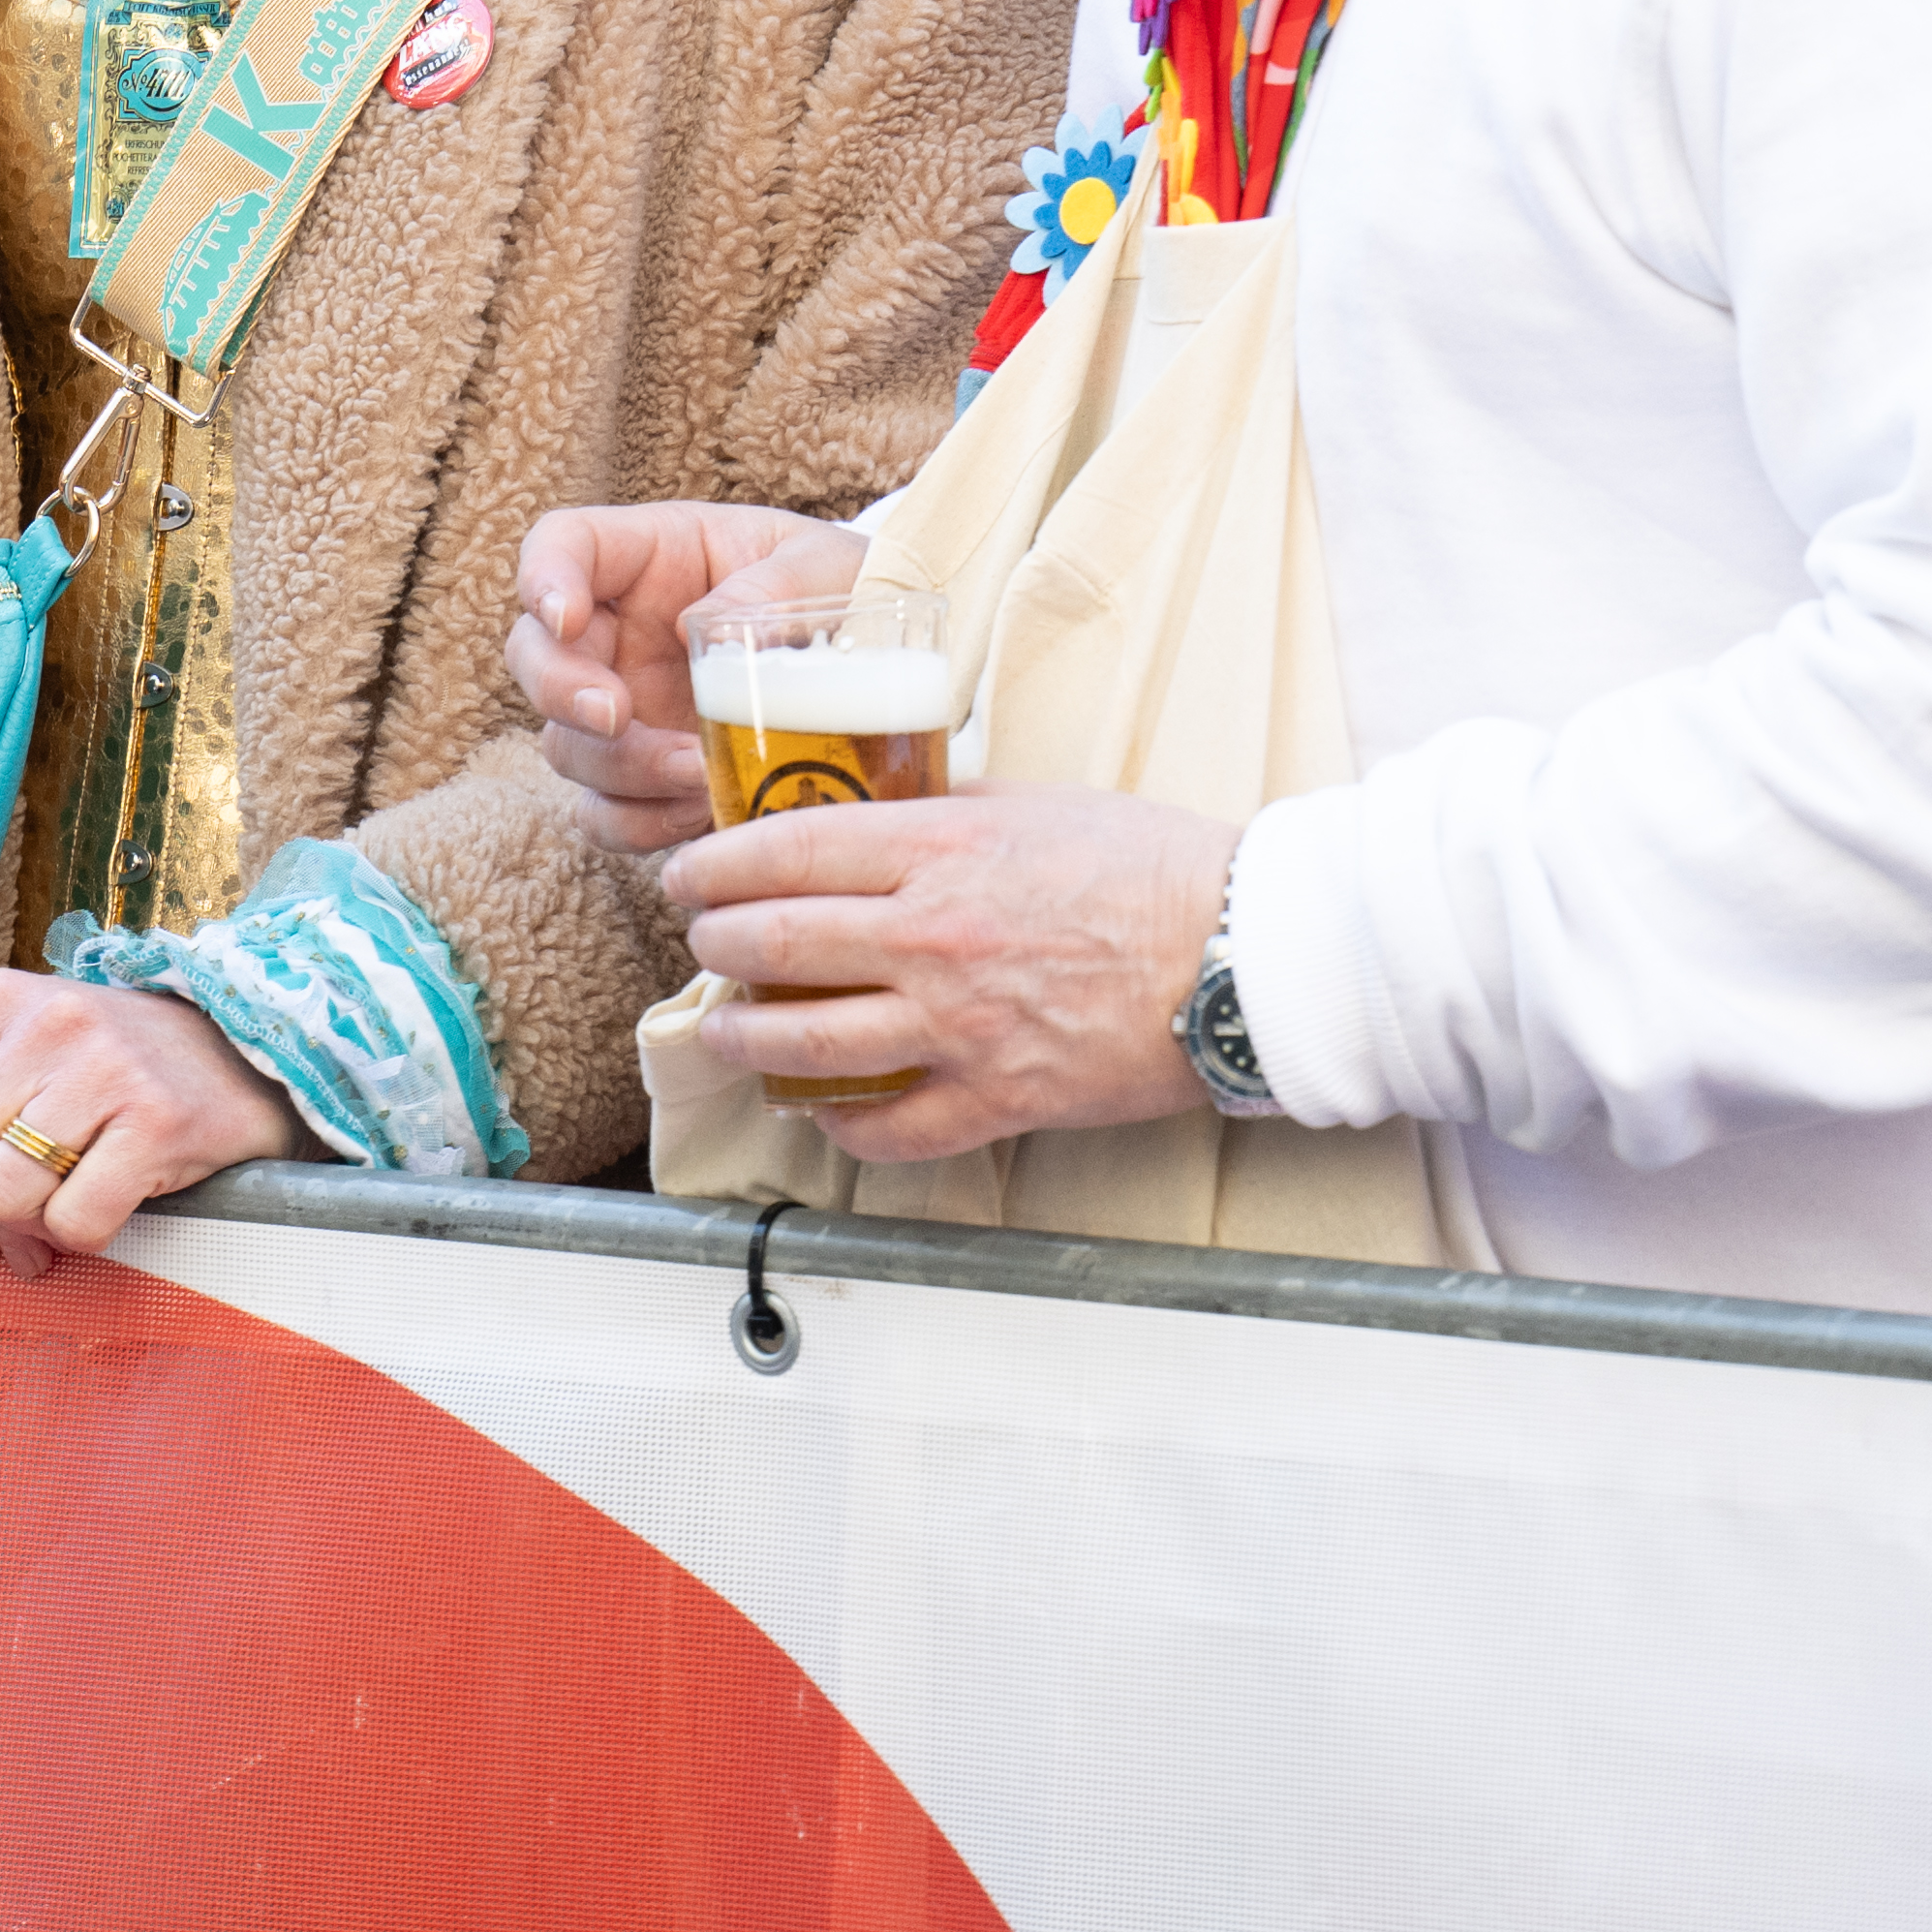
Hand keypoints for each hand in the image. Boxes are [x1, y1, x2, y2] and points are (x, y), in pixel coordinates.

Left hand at [0, 967, 296, 1274]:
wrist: (245, 1058)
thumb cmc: (109, 1077)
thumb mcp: (9, 1075)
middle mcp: (47, 1020)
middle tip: (24, 1224)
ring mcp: (105, 1067)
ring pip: (3, 1195)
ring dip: (33, 1228)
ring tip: (66, 1209)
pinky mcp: (159, 1120)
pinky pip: (77, 1220)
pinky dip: (89, 1235)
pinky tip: (114, 1202)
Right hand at [510, 499, 858, 851]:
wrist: (874, 665)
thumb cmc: (840, 590)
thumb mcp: (826, 566)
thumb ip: (773, 583)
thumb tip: (705, 624)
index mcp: (652, 557)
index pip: (563, 545)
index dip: (543, 578)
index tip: (566, 618)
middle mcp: (620, 633)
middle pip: (534, 653)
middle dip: (562, 689)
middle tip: (616, 716)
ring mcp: (627, 708)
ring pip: (566, 743)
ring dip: (617, 767)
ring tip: (695, 773)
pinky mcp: (647, 777)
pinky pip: (606, 811)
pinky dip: (636, 824)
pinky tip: (692, 815)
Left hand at [656, 780, 1232, 1151]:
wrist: (1241, 953)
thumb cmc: (1156, 868)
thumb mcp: (1036, 802)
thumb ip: (946, 810)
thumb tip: (876, 815)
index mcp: (940, 848)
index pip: (784, 852)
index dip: (714, 865)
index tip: (690, 873)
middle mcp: (933, 938)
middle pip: (774, 944)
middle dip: (715, 942)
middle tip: (699, 938)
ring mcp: (960, 1027)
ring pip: (807, 1044)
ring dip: (746, 1037)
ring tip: (724, 1029)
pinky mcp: (996, 1099)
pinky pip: (888, 1129)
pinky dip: (838, 1125)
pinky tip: (818, 1109)